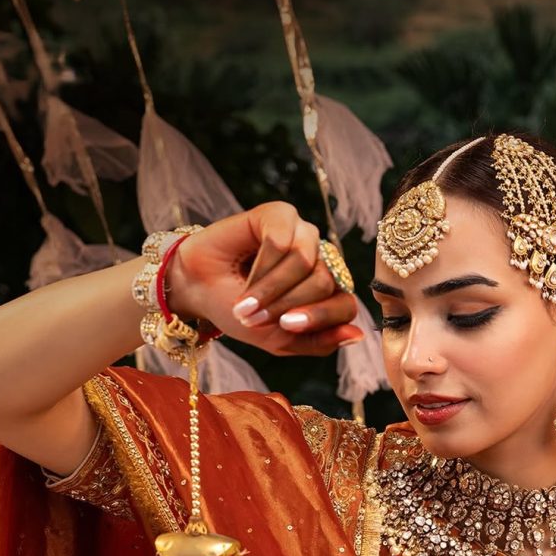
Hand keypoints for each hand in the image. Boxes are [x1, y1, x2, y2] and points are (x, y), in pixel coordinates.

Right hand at [169, 202, 362, 355]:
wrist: (198, 290)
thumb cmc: (240, 313)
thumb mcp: (279, 338)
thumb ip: (319, 341)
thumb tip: (357, 335)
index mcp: (327, 291)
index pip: (346, 305)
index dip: (318, 318)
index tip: (285, 326)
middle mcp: (321, 260)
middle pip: (324, 283)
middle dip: (285, 305)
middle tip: (253, 317)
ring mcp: (304, 234)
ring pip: (305, 262)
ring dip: (270, 288)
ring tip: (245, 300)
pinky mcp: (281, 214)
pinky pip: (281, 241)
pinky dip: (261, 265)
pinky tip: (244, 271)